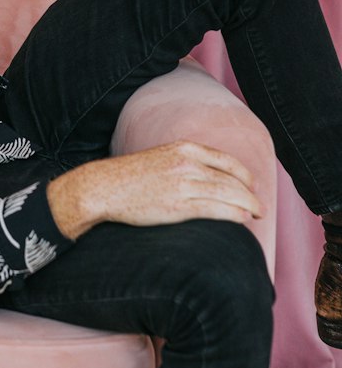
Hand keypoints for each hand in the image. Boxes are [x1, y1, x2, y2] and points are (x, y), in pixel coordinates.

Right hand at [49, 140, 265, 239]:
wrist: (105, 187)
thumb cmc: (132, 176)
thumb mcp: (162, 157)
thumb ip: (186, 162)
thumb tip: (211, 178)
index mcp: (184, 148)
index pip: (227, 161)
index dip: (245, 175)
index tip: (252, 186)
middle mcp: (188, 163)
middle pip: (232, 179)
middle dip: (251, 194)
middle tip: (261, 207)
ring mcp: (184, 184)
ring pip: (229, 194)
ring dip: (248, 205)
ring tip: (257, 214)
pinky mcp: (179, 206)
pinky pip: (217, 210)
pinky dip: (235, 214)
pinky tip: (243, 219)